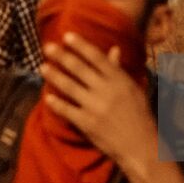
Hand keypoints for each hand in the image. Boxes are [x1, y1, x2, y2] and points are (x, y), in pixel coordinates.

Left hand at [40, 33, 155, 168]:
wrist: (141, 146)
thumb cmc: (140, 115)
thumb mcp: (133, 89)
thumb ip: (119, 70)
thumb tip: (114, 48)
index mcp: (119, 80)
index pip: (96, 57)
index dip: (81, 45)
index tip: (67, 35)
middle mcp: (106, 90)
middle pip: (79, 69)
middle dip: (62, 56)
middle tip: (47, 46)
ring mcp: (96, 107)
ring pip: (70, 87)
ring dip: (54, 76)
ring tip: (42, 66)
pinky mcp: (88, 124)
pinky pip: (68, 110)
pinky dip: (56, 103)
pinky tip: (47, 97)